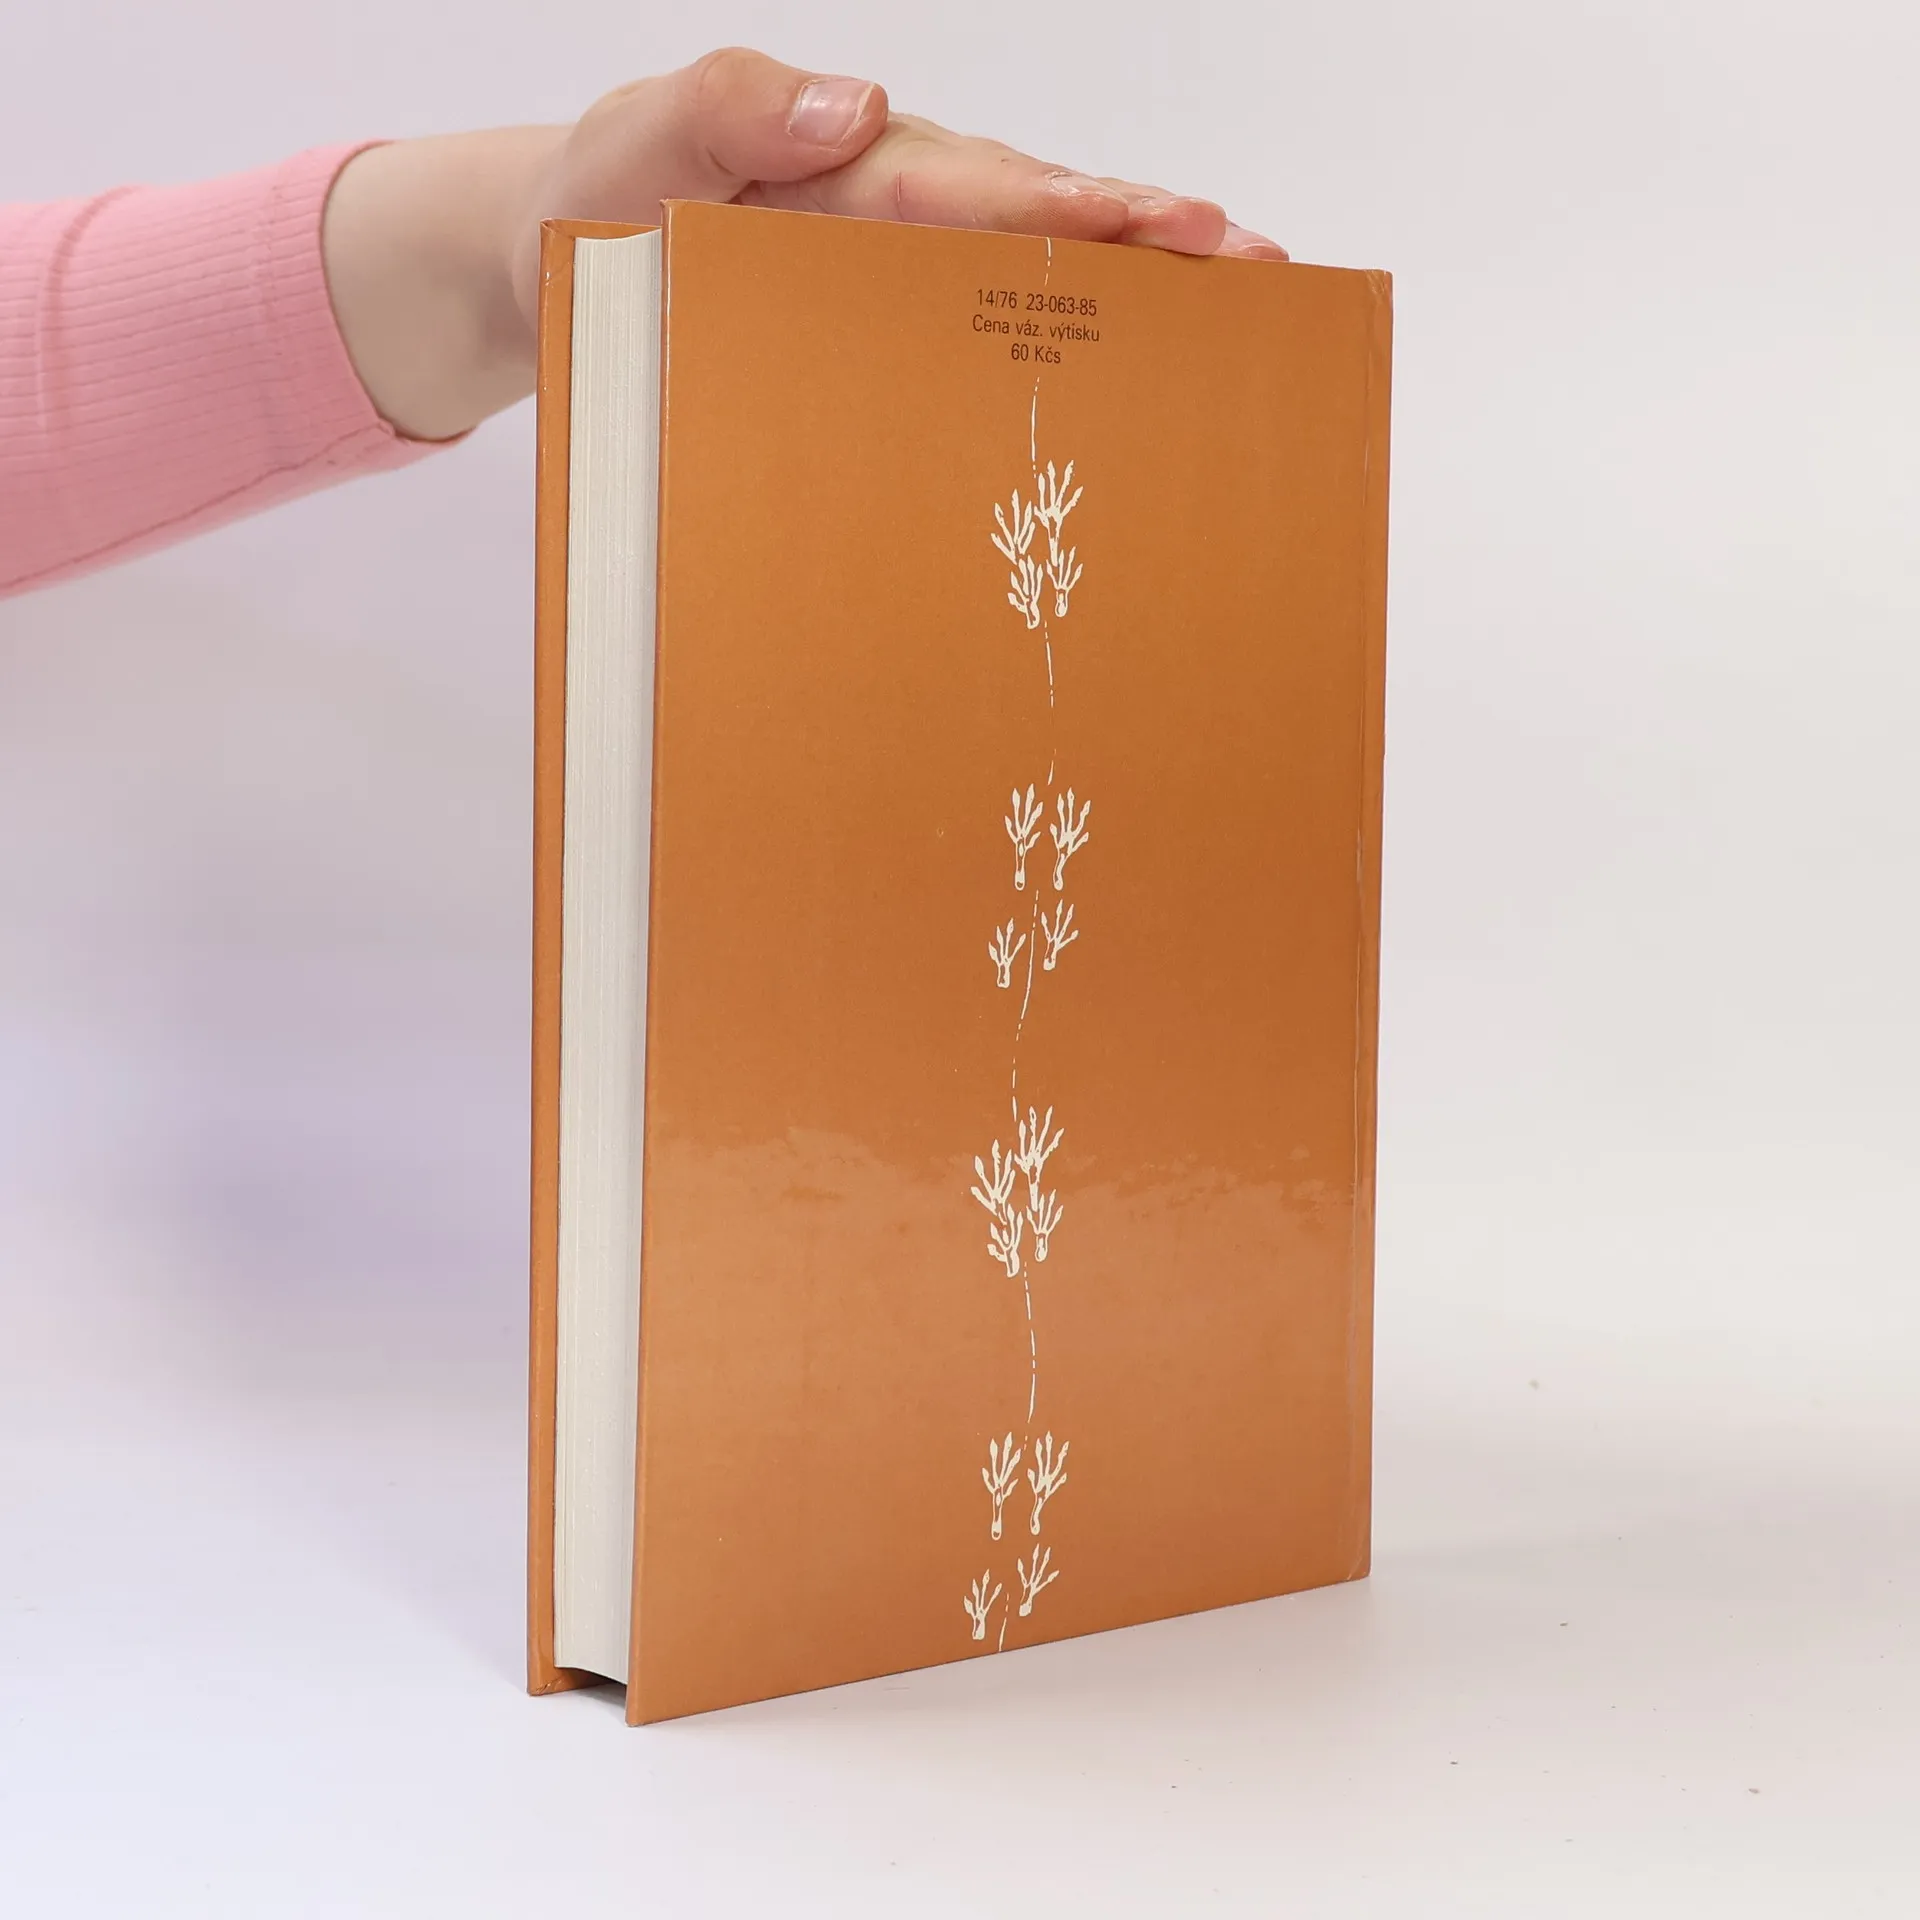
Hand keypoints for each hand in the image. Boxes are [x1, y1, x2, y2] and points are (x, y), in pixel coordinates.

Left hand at [323, 49, 1285, 441]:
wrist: (548, 266)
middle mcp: (899, 213)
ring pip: (1037, 274)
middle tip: (1260, 269)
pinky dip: (1068, 344)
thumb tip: (862, 104)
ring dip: (1138, 296)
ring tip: (1238, 311)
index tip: (1178, 227)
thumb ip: (730, 109)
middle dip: (1158, 241)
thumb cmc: (595, 203)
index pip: (990, 185)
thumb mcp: (638, 140)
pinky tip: (1127, 381)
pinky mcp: (885, 326)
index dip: (1087, 206)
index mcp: (859, 167)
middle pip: (1047, 220)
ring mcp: (899, 273)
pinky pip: (988, 328)